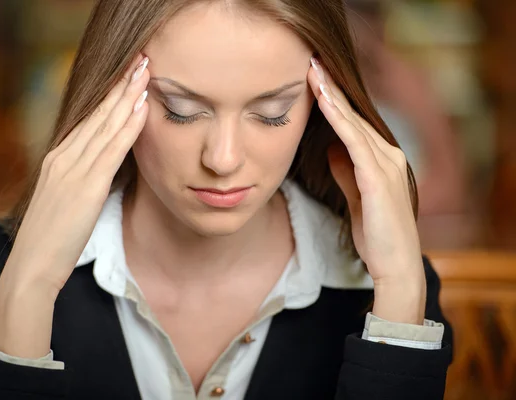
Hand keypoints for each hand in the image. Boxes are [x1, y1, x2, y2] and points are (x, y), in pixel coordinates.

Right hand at [0, 54, 149, 357]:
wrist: (32, 266)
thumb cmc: (50, 239)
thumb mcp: (63, 201)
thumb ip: (79, 180)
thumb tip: (101, 170)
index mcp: (57, 160)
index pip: (89, 121)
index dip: (110, 98)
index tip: (127, 78)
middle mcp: (63, 157)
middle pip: (98, 115)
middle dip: (121, 87)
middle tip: (141, 62)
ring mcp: (73, 169)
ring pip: (106, 125)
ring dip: (127, 97)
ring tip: (145, 73)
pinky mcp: (85, 185)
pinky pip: (112, 149)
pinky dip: (127, 126)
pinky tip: (141, 108)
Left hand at [307, 57, 425, 323]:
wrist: (395, 265)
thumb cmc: (377, 235)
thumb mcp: (357, 196)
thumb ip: (346, 172)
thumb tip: (331, 150)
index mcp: (382, 160)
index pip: (353, 123)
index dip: (334, 101)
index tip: (314, 80)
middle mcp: (388, 155)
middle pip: (354, 116)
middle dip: (332, 89)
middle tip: (311, 63)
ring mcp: (386, 165)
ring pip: (353, 122)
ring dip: (332, 96)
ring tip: (313, 72)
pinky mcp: (378, 179)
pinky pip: (354, 141)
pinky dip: (338, 119)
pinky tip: (323, 102)